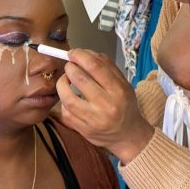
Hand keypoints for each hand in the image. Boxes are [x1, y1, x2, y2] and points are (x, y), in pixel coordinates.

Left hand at [56, 49, 154, 163]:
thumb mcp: (123, 83)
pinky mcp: (84, 130)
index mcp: (119, 90)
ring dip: (62, 84)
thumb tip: (84, 53)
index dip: (80, 55)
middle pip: (79, 79)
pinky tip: (70, 98)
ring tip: (65, 80)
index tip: (73, 53)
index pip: (95, 66)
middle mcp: (107, 105)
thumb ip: (106, 66)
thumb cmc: (124, 105)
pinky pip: (66, 112)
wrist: (128, 135)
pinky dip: (64, 102)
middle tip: (70, 66)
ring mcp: (94, 120)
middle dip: (69, 68)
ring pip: (67, 97)